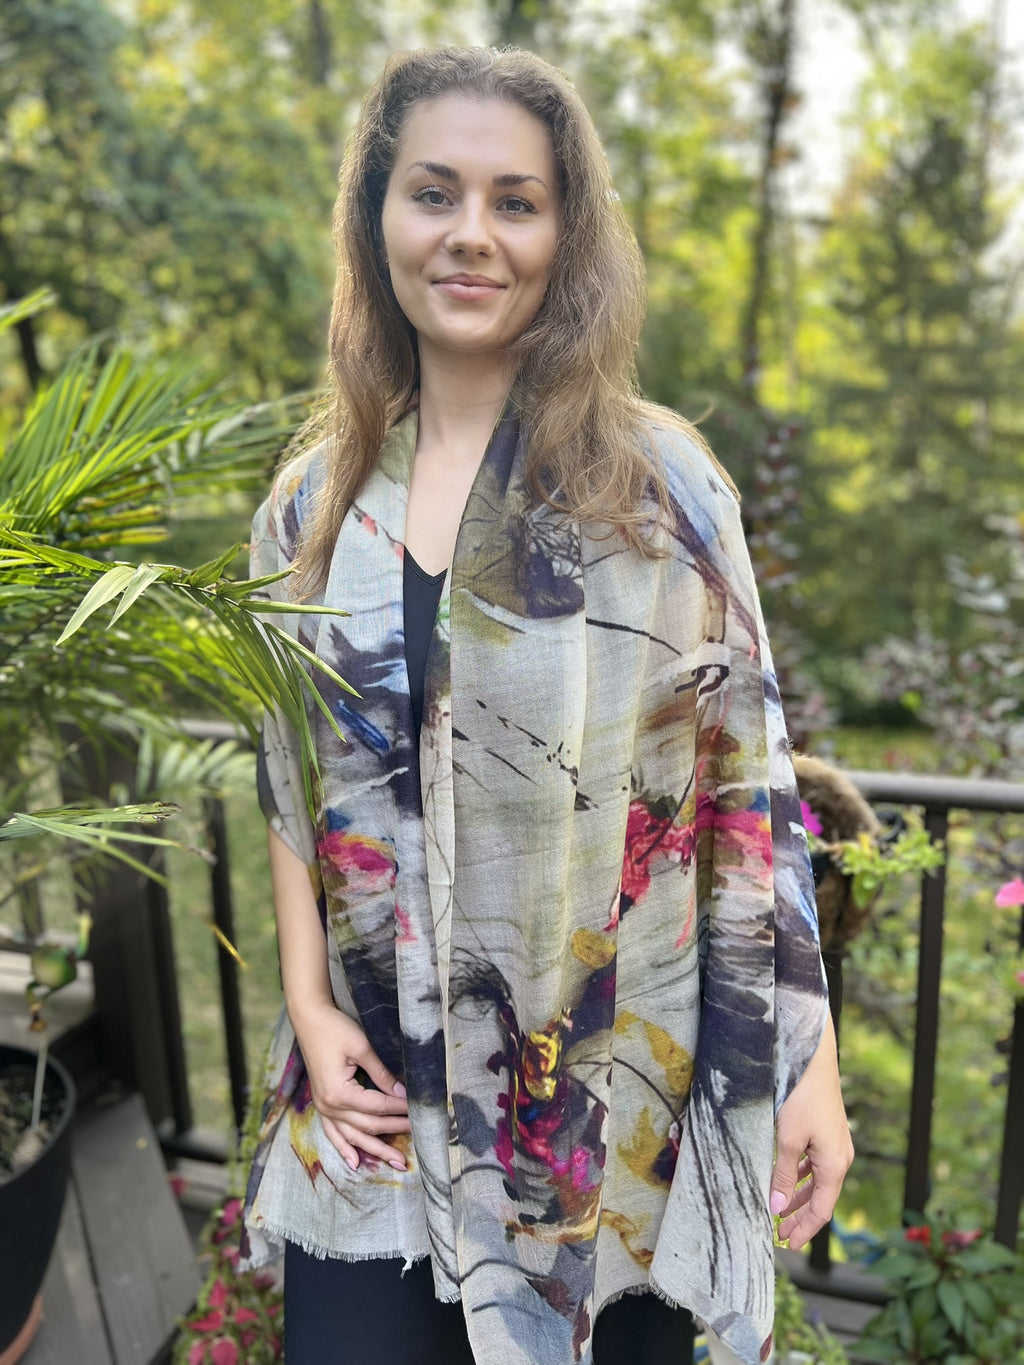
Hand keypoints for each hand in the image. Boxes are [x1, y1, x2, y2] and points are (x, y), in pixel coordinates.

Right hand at [290, 999, 410, 1171]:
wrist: (309, 1019)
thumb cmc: (335, 1029)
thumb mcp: (362, 1047)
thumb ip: (382, 1073)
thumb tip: (402, 1093)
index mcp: (339, 1093)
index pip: (378, 1107)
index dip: (400, 1109)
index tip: (419, 1110)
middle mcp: (329, 1106)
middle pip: (367, 1126)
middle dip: (393, 1131)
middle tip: (417, 1135)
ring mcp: (323, 1108)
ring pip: (352, 1136)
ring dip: (374, 1150)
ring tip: (395, 1162)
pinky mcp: (321, 1104)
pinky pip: (332, 1133)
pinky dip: (344, 1149)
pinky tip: (355, 1163)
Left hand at [771, 1014, 853, 1250]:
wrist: (815, 1063)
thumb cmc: (802, 1099)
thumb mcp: (788, 1139)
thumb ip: (782, 1175)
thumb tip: (777, 1208)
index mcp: (835, 1166)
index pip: (821, 1210)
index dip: (804, 1230)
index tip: (787, 1244)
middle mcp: (840, 1159)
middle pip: (821, 1199)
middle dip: (801, 1217)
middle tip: (780, 1234)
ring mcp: (836, 1147)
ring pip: (818, 1183)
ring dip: (799, 1198)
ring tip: (781, 1212)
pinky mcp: (829, 1135)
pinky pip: (816, 1166)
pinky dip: (801, 1178)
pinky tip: (787, 1181)